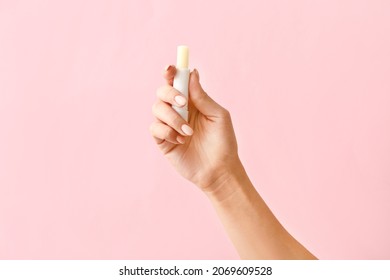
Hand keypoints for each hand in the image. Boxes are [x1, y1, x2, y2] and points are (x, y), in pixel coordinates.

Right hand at [150, 66, 240, 191]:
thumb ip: (202, 96)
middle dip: (169, 93)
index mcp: (192, 102)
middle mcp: (178, 111)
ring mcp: (169, 125)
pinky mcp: (163, 140)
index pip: (177, 82)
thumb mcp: (218, 116)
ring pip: (157, 109)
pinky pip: (155, 128)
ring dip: (172, 118)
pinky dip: (167, 131)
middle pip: (161, 92)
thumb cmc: (223, 143)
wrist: (219, 171)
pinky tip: (180, 141)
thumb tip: (192, 73)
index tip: (170, 69)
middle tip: (182, 102)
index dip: (171, 73)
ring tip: (188, 132)